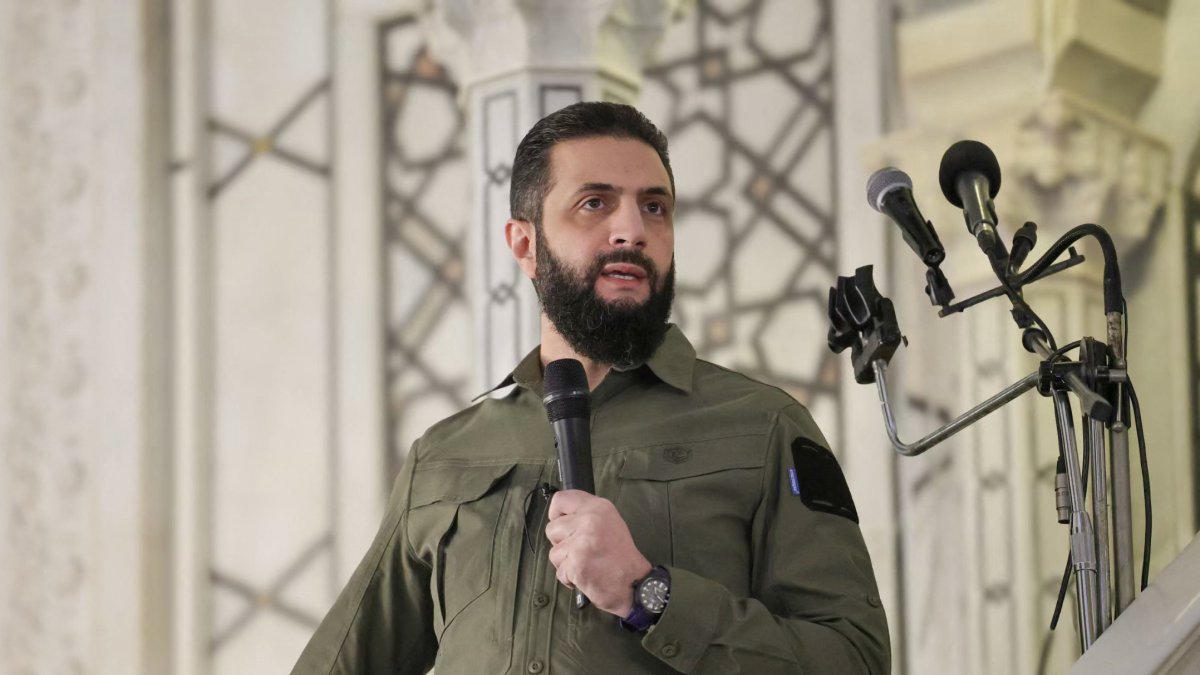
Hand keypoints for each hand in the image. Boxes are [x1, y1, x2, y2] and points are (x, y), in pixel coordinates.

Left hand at [545, 490, 652, 616]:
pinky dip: (569, 578)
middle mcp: (589, 520)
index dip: (556, 514)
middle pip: (552, 528)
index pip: (560, 499)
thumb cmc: (621, 556)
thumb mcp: (609, 522)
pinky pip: (559, 572)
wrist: (635, 583)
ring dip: (565, 563)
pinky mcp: (577, 564)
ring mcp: (582, 542)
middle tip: (581, 550)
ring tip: (585, 564)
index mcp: (598, 507)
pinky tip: (585, 575)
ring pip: (553, 552)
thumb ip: (585, 515)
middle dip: (561, 543)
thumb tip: (560, 518)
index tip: (564, 526)